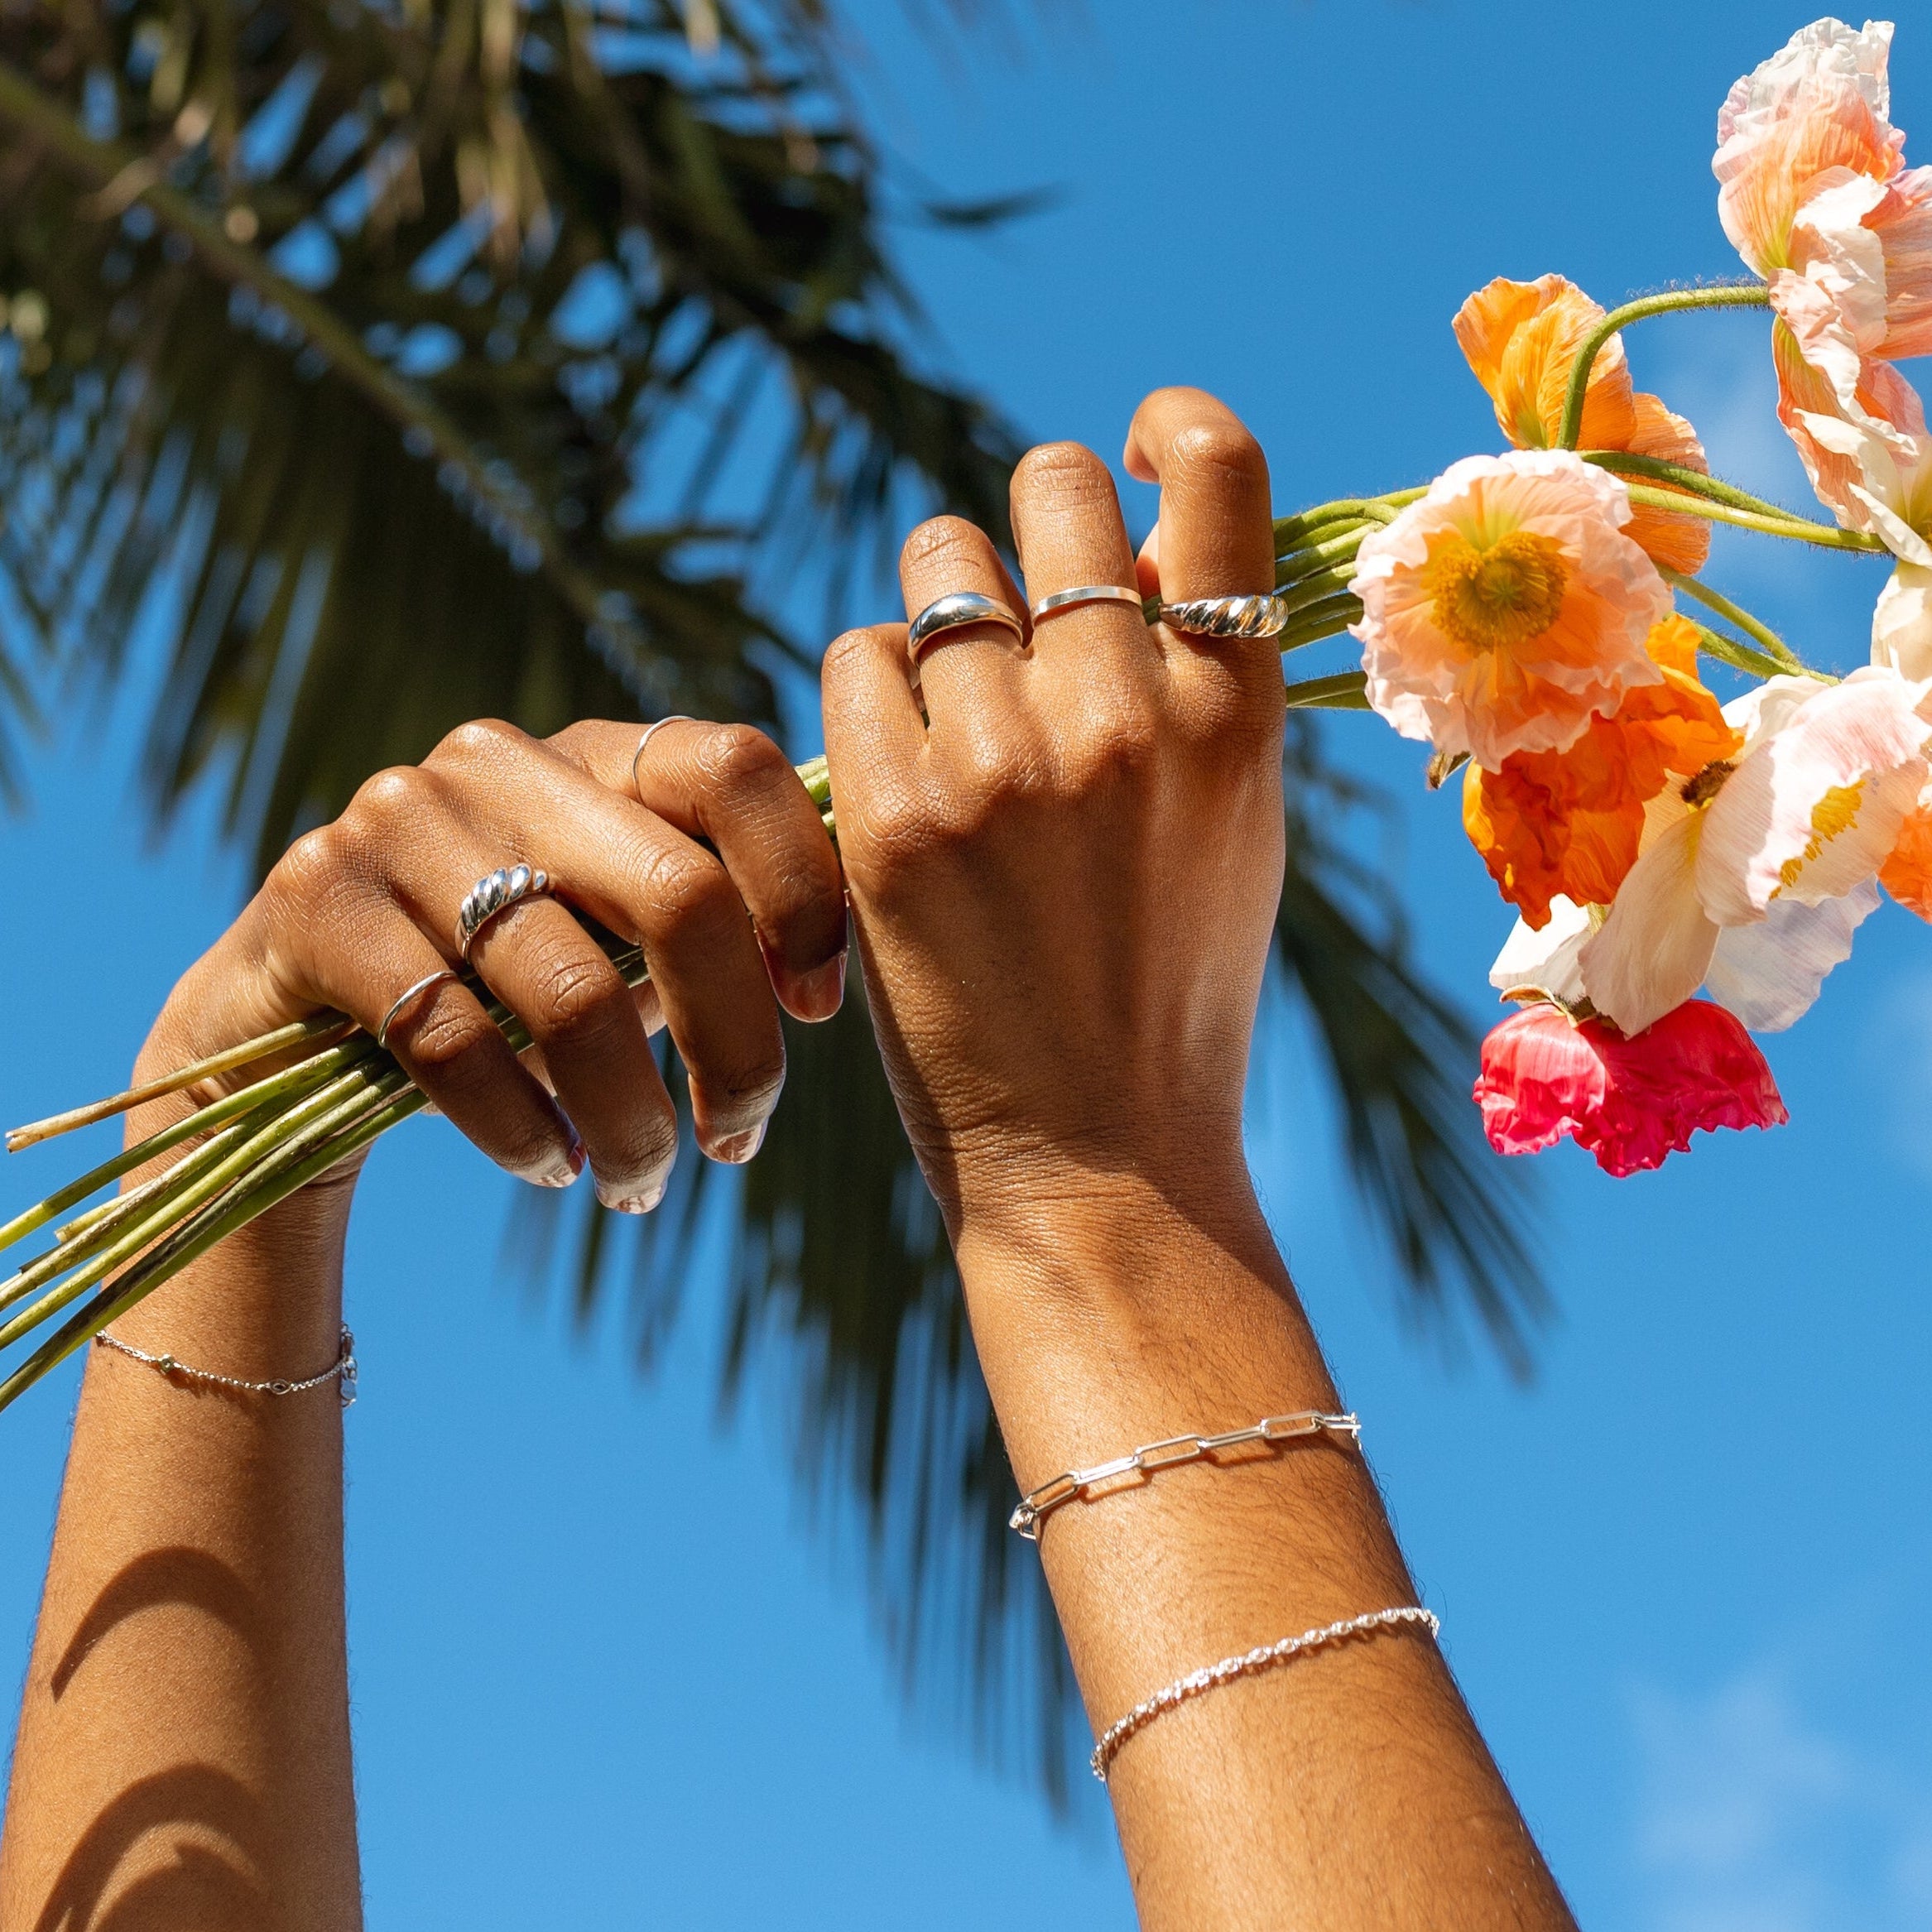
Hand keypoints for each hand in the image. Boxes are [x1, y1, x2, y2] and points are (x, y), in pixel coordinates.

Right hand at [137, 717, 846, 1221]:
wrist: (290, 1010)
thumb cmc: (505, 980)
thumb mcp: (616, 935)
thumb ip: (712, 921)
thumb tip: (842, 967)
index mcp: (598, 756)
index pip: (740, 769)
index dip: (807, 892)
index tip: (820, 1009)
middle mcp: (500, 764)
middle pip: (681, 895)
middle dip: (737, 1045)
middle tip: (741, 1139)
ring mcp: (399, 821)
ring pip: (571, 994)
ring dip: (633, 1121)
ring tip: (642, 1184)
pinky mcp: (315, 903)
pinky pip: (454, 1043)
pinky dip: (525, 1131)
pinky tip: (553, 1169)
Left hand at [820, 388, 1283, 1244]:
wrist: (1100, 1157)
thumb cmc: (1173, 991)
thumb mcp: (1237, 828)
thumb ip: (1196, 686)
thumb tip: (1121, 557)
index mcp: (1239, 713)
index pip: (1216, 469)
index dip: (1165, 428)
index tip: (1136, 452)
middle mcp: (1126, 714)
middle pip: (1048, 489)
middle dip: (1033, 532)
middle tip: (1020, 614)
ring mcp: (1003, 764)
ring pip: (937, 569)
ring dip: (944, 617)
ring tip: (955, 711)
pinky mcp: (893, 819)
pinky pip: (856, 660)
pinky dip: (874, 694)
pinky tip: (898, 765)